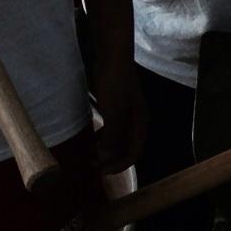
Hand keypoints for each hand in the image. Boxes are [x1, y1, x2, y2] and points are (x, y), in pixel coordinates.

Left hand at [89, 53, 144, 172]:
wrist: (112, 58)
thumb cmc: (115, 85)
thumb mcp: (113, 112)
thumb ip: (112, 136)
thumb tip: (107, 158)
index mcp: (140, 123)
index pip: (135, 152)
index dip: (120, 165)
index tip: (101, 171)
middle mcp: (136, 121)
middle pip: (127, 148)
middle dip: (111, 159)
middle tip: (92, 164)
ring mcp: (126, 114)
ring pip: (118, 139)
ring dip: (106, 150)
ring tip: (89, 154)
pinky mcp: (116, 107)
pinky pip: (111, 130)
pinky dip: (102, 138)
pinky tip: (91, 138)